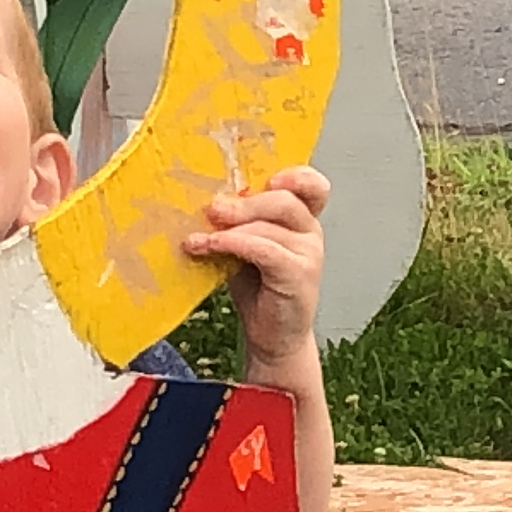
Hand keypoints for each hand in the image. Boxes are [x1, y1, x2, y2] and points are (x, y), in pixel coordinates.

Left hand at [186, 166, 327, 368]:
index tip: (269, 178)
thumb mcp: (246, 245)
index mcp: (301, 220)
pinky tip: (211, 247)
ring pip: (271, 225)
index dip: (296, 175)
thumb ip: (239, 222)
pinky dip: (234, 244)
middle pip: (285, 200)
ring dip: (230, 228)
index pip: (311, 186)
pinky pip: (265, 249)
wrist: (272, 336)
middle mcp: (311, 232)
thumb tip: (206, 200)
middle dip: (245, 202)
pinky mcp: (299, 275)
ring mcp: (310, 254)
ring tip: (200, 236)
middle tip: (213, 208)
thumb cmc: (259, 289)